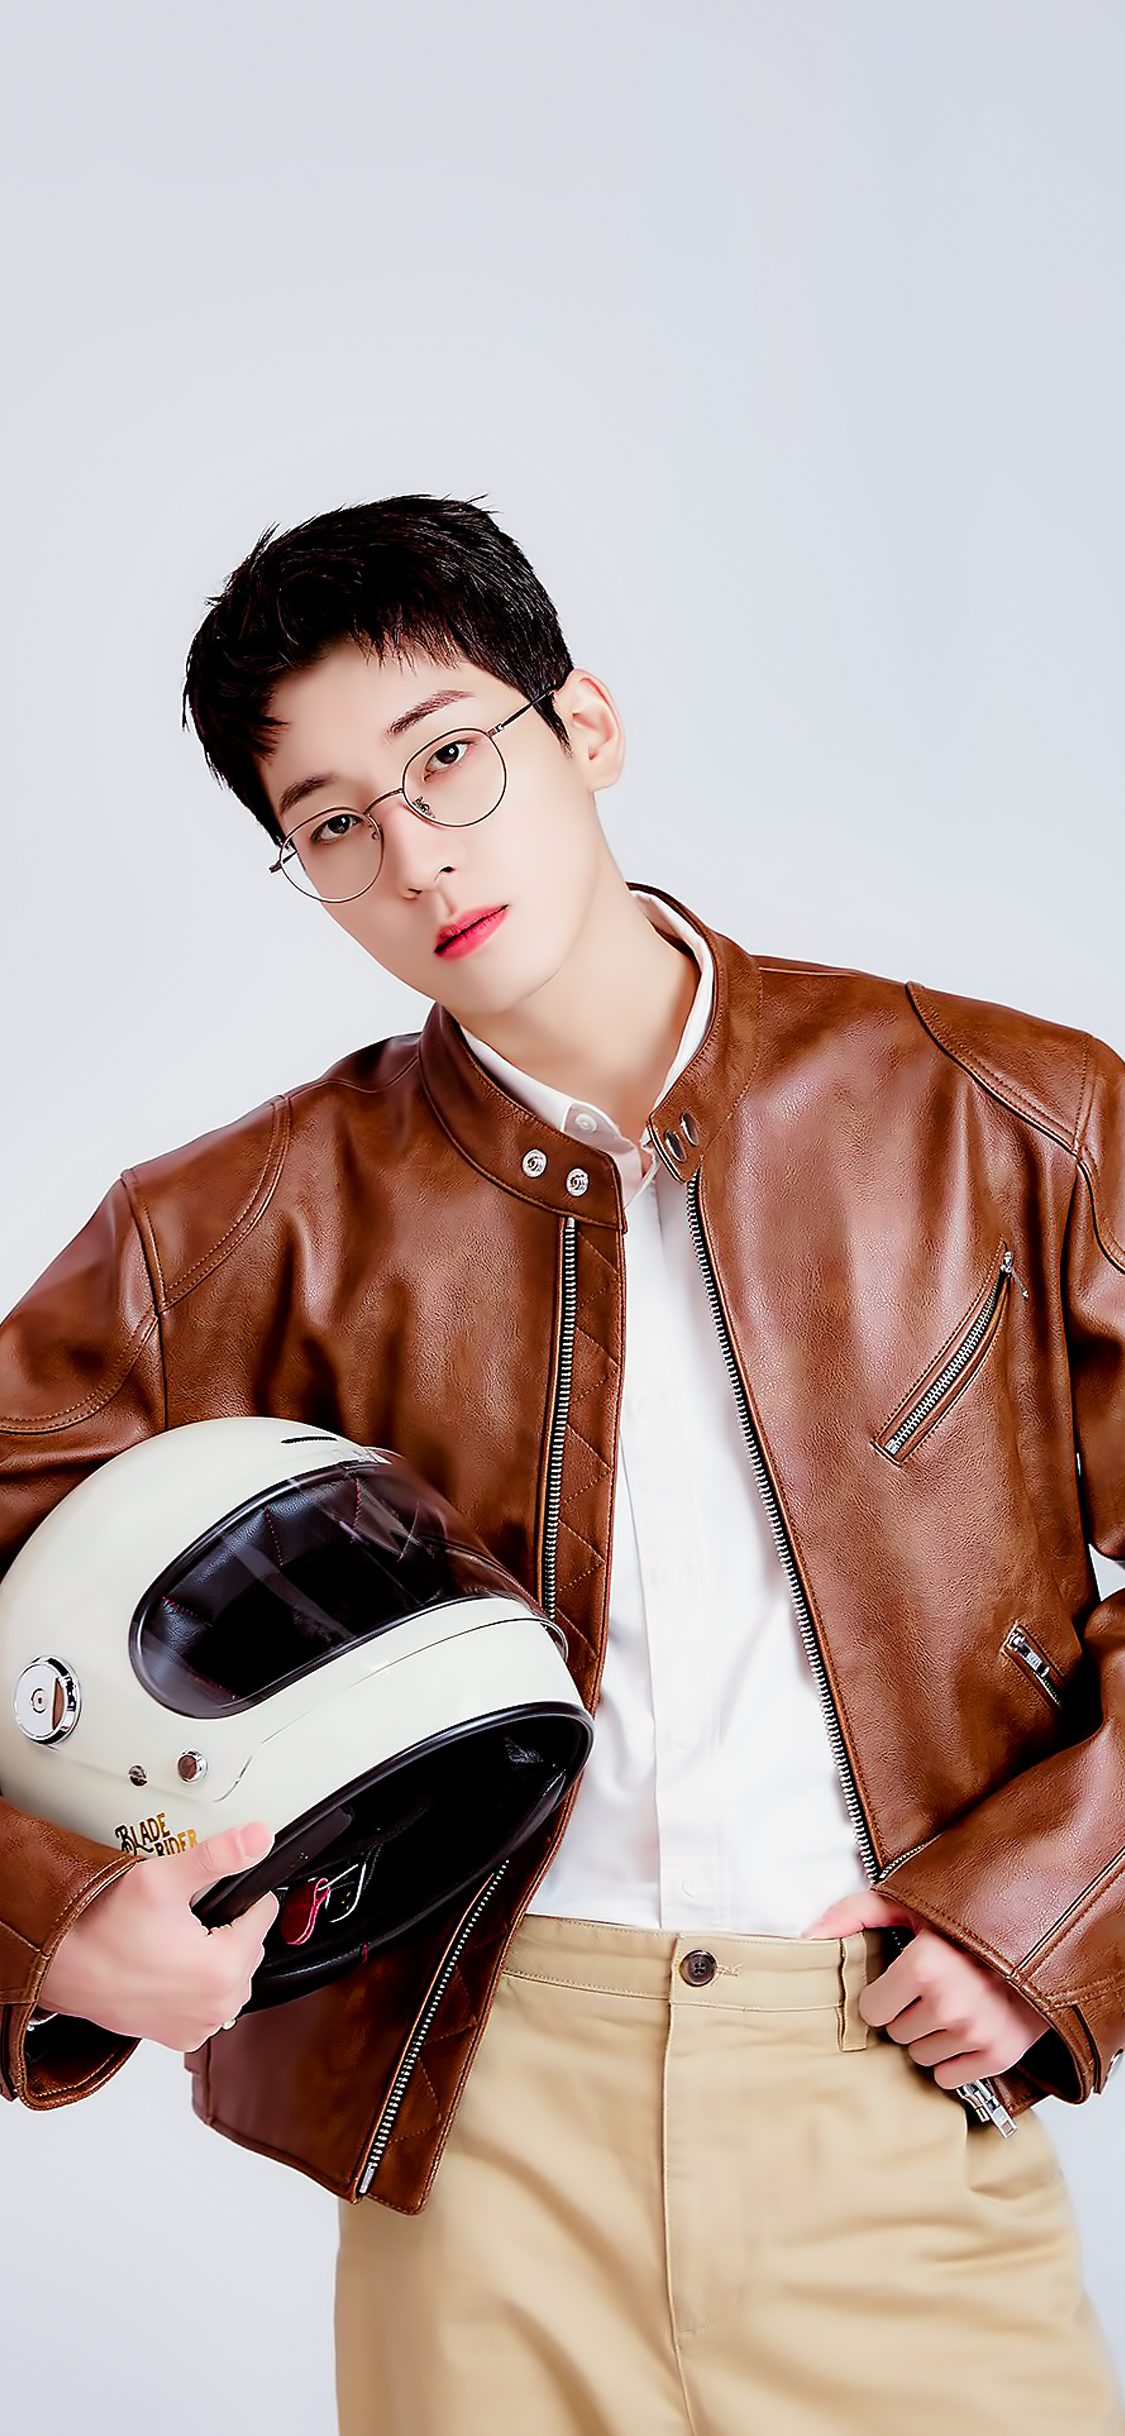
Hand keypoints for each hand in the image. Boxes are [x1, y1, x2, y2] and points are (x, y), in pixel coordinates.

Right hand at [39, 1821, 278, 2051]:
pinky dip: (199, 1985)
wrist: (65, 1968)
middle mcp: (220, 2004)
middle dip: (228, 1927)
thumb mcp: (162, 1879)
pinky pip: (211, 2002)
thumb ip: (218, 1855)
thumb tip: (257, 1838)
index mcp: (225, 1967)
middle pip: (252, 1945)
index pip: (265, 1912)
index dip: (240, 1895)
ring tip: (178, 1940)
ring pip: (234, 1974)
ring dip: (216, 1956)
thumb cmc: (104, 1930)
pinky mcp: (184, 2036)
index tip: (210, 1896)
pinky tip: (171, 1967)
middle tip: (187, 1916)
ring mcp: (201, 2025)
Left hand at [803, 1888, 1044, 2085]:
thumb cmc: (965, 1921)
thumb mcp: (908, 1904)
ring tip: (953, 2004)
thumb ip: (854, 1914)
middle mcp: (950, 2002)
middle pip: (896, 2033)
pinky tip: (967, 2028)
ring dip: (930, 2035)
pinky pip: (948, 2076)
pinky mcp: (999, 2055)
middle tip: (933, 1989)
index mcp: (924, 1964)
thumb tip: (807, 1938)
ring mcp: (977, 2032)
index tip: (902, 1980)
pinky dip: (954, 2058)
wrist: (1038, 1939)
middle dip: (908, 2013)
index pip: (871, 2010)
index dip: (883, 1994)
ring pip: (920, 2055)